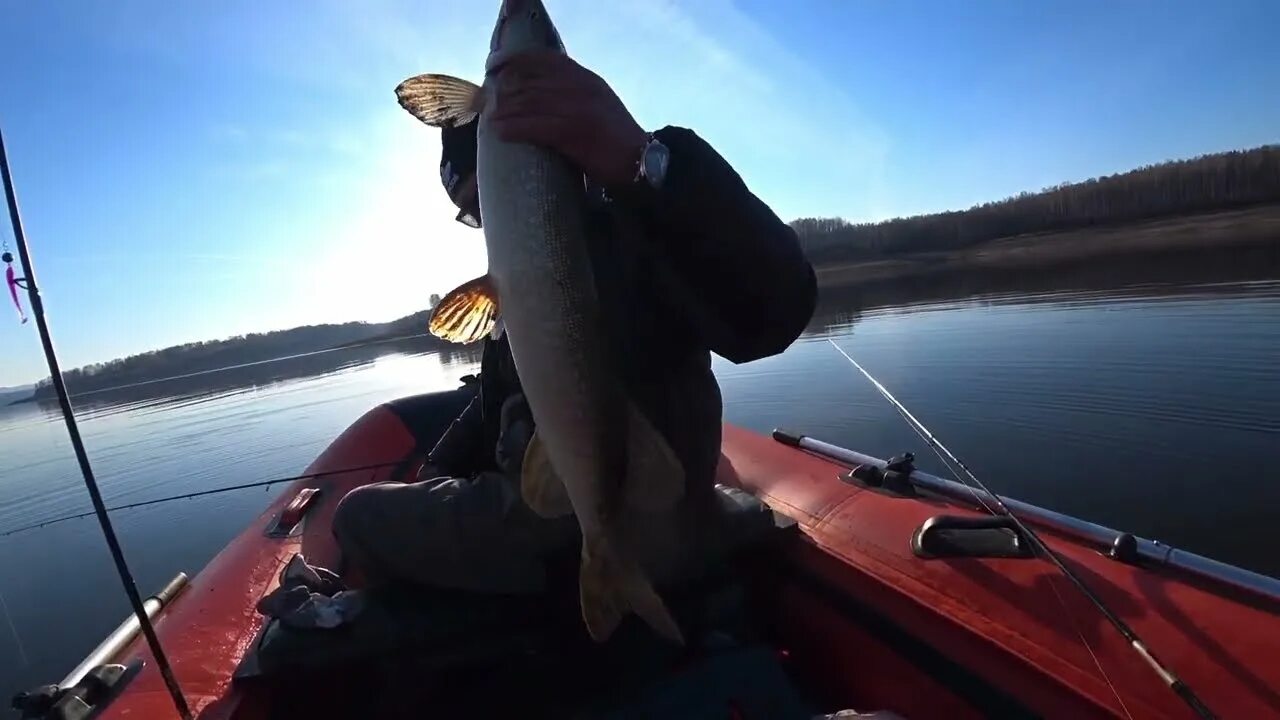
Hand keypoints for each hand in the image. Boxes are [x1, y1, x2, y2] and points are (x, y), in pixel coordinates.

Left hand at [489, 51, 647, 186]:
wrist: (640, 161)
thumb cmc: (615, 140)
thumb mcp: (597, 104)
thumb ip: (573, 94)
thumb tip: (537, 95)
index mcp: (587, 78)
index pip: (545, 59)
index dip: (516, 61)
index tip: (497, 68)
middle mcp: (581, 86)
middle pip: (531, 82)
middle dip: (505, 92)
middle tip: (489, 103)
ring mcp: (577, 107)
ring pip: (529, 103)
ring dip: (505, 112)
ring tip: (492, 120)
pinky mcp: (572, 131)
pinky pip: (534, 126)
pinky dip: (514, 129)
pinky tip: (501, 133)